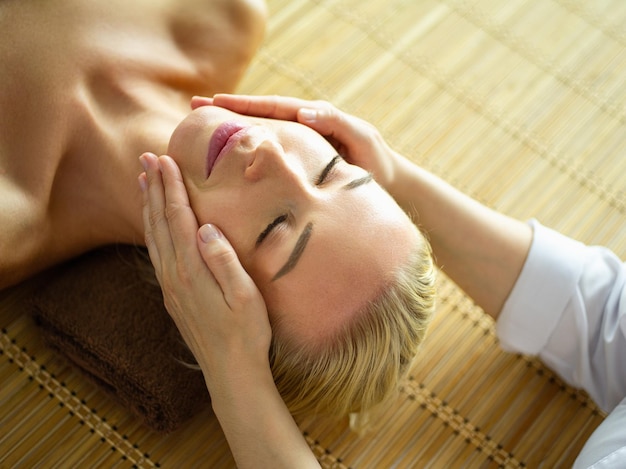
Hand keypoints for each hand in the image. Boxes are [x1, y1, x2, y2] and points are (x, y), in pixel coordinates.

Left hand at [139, 153, 271, 387]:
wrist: (230, 372)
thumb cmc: (246, 333)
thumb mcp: (245, 296)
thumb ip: (224, 260)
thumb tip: (205, 228)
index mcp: (193, 270)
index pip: (179, 219)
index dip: (172, 188)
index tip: (165, 160)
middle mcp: (175, 275)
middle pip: (160, 223)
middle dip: (154, 188)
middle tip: (147, 158)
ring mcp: (170, 287)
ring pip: (153, 237)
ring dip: (148, 207)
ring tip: (143, 182)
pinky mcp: (172, 296)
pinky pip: (156, 253)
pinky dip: (151, 231)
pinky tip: (153, 224)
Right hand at [191, 94, 403, 189]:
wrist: (389, 183)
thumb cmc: (377, 163)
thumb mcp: (361, 140)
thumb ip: (337, 123)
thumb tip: (305, 111)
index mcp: (314, 118)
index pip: (273, 107)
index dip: (243, 105)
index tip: (214, 102)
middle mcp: (304, 126)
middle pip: (260, 114)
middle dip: (228, 110)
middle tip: (195, 106)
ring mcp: (301, 143)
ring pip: (262, 131)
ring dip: (234, 128)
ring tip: (204, 126)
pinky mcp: (302, 159)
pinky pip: (271, 150)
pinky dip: (250, 147)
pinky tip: (231, 156)